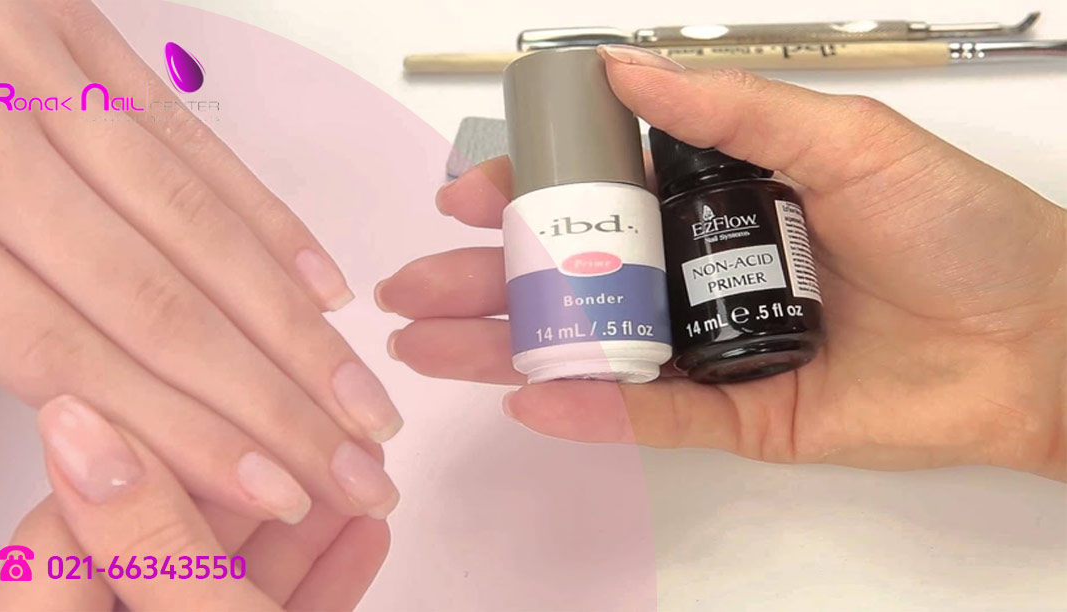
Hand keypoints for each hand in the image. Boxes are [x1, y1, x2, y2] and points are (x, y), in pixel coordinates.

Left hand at [0, 0, 400, 520]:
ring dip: (292, 324)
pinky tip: (320, 284)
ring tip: (360, 399)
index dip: (184, 430)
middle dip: (272, 398)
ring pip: (192, 222)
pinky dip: (264, 217)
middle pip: (157, 296)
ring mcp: (40, 71)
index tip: (268, 487)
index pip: (69, 346)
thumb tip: (88, 422)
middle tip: (352, 465)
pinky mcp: (83, 31)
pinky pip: (188, 135)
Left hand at [0, 396, 388, 610]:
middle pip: (163, 546)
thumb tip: (83, 432)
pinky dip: (316, 577)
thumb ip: (150, 542)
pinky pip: (271, 611)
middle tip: (308, 433)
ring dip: (300, 525)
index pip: (62, 540)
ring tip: (355, 471)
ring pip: (227, 576)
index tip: (219, 419)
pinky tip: (362, 538)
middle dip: (255, 486)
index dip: (143, 471)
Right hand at [377, 46, 1065, 479]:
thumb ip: (730, 110)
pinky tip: (524, 399)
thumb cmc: (955, 225)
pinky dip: (590, 410)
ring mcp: (711, 346)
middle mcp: (701, 270)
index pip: (600, 194)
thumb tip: (624, 69)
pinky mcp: (736, 416)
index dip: (528, 194)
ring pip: (595, 347)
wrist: (1039, 341)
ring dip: (507, 346)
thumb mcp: (843, 140)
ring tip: (426, 348)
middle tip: (409, 288)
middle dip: (484, 280)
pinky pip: (651, 414)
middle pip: (575, 276)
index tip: (466, 194)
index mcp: (718, 195)